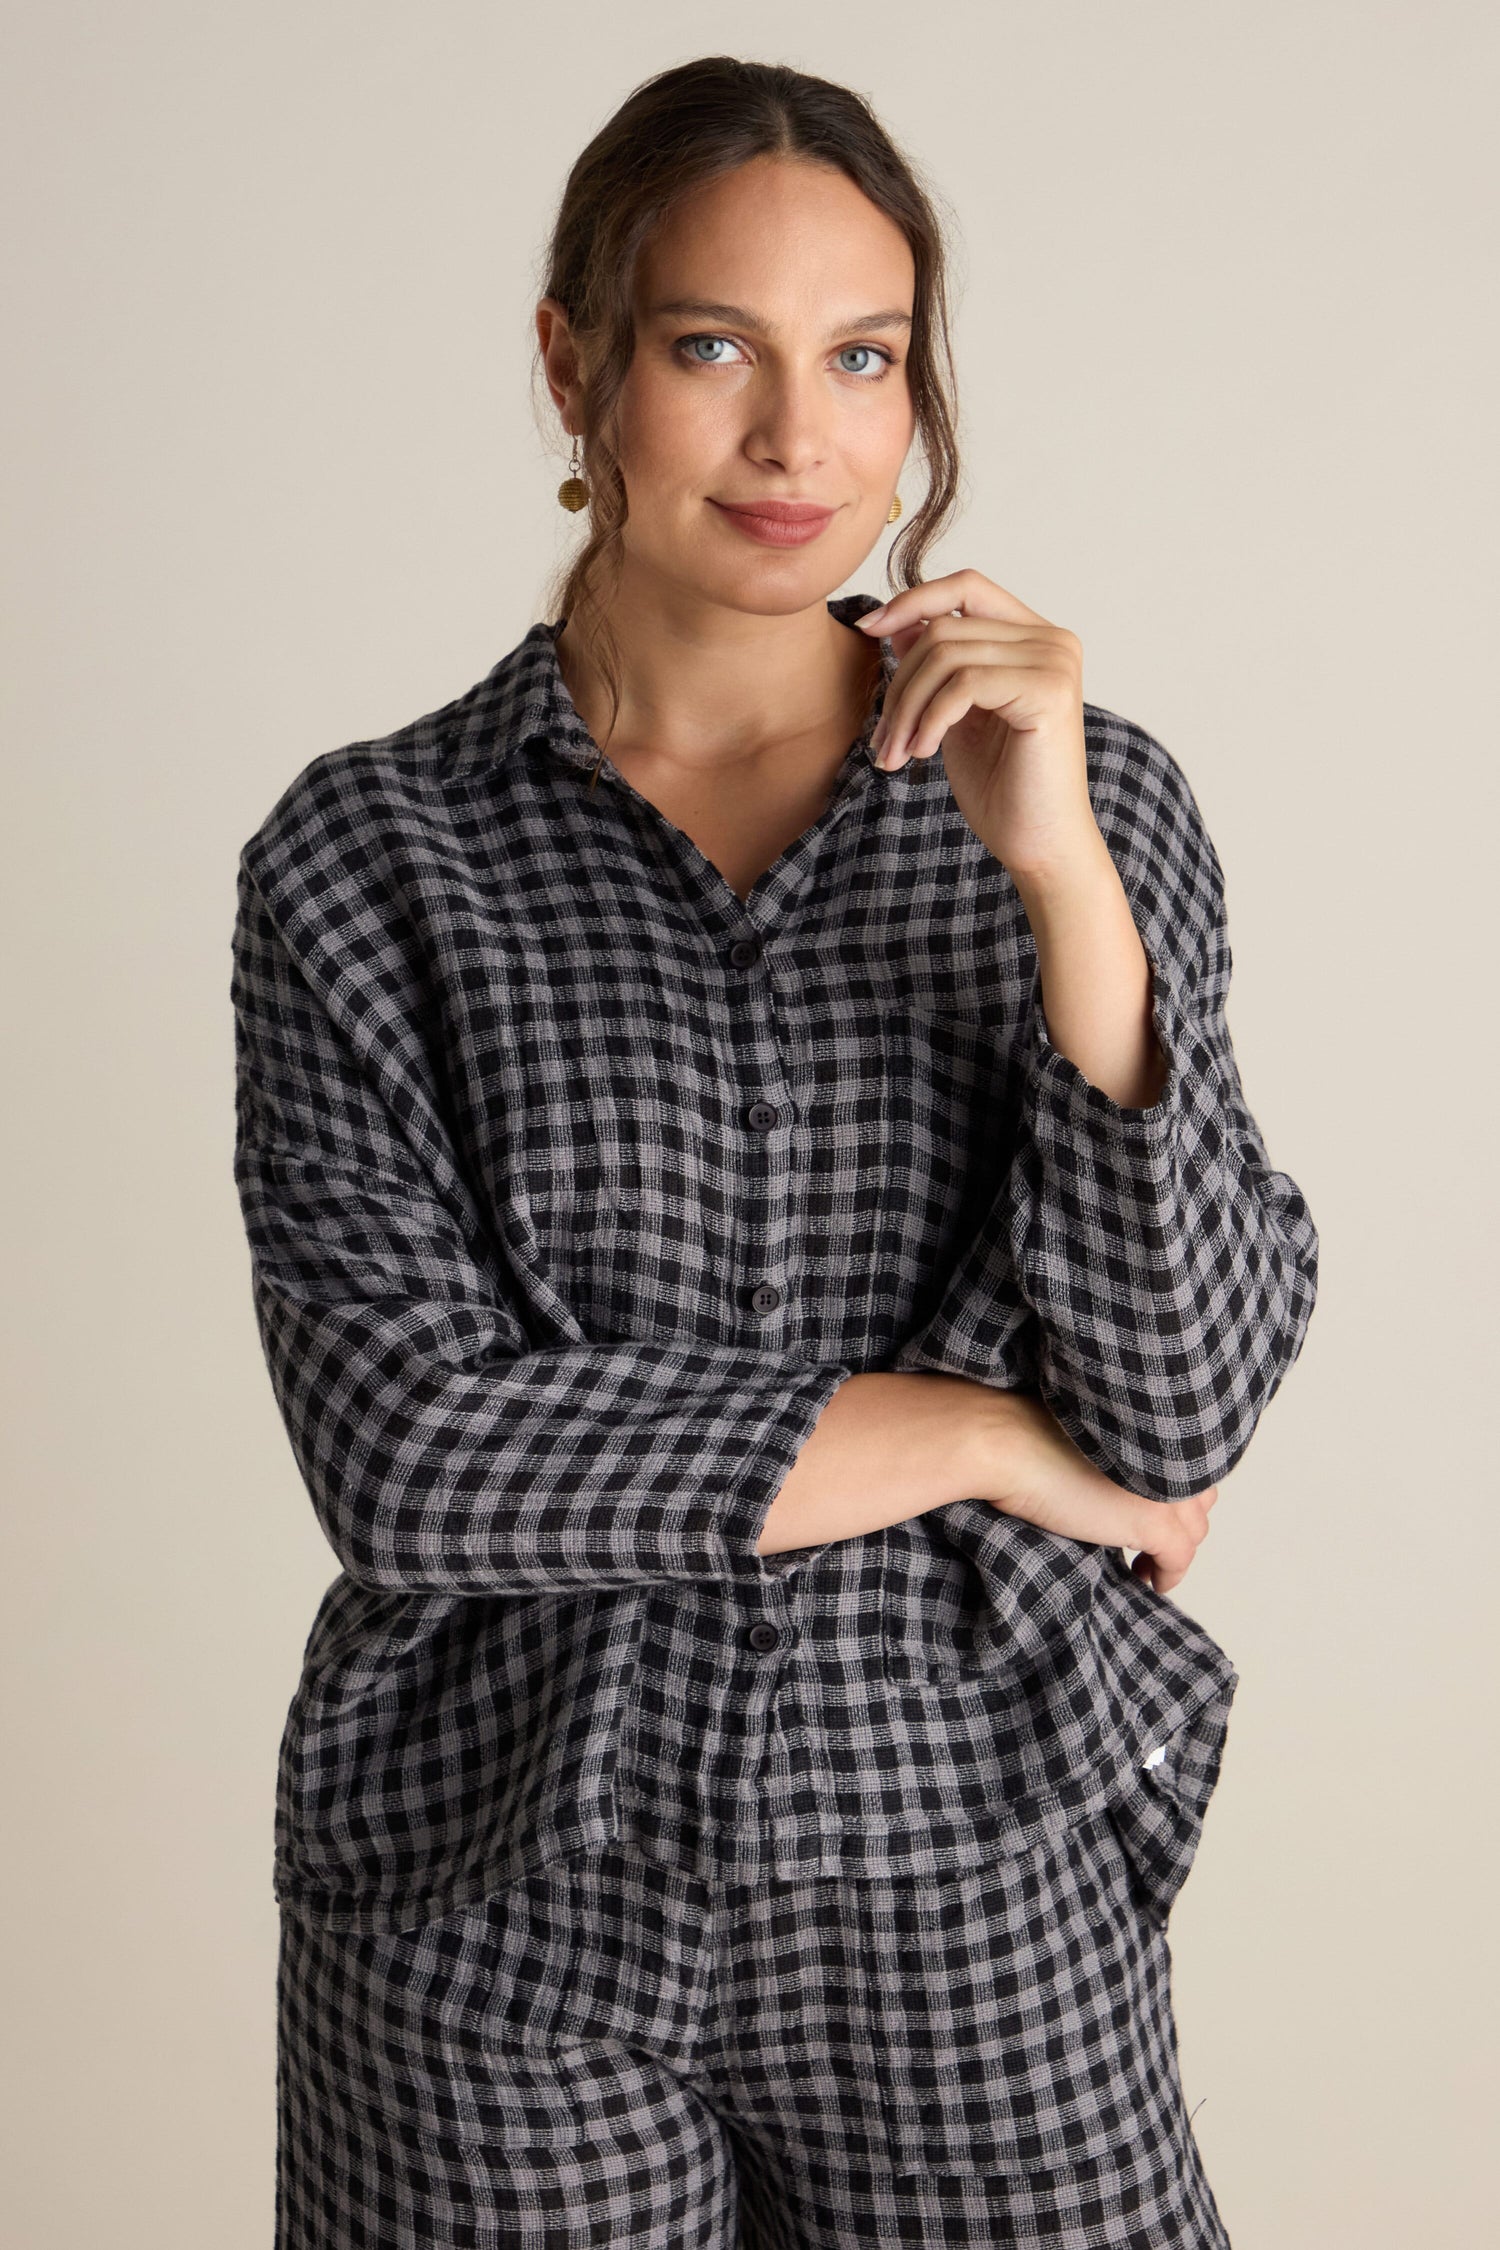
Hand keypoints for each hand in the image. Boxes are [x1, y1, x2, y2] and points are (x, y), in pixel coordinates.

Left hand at [857, 567, 1096, 881]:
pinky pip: (963, 684)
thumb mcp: (954, 715)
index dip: (912, 601)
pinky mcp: (1048, 690)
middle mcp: (1052, 640)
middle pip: (944, 628)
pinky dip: (930, 720)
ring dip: (907, 709)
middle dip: (899, 685)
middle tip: (884, 741)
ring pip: (946, 655)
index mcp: (1033, 638)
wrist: (1038, 845)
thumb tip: (894, 620)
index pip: (966, 587)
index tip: (865, 629)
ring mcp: (1054, 661)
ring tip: (898, 754)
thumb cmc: (1002, 788)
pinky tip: (925, 754)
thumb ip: (936, 665)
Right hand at [974, 1390, 1217, 1598]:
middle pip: (1199, 1499)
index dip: (1175, 1493)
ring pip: (1194, 1531)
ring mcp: (1167, 1489)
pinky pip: (1179, 1559)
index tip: (1153, 1510)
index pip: (1190, 1465)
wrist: (1009, 1445)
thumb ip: (1119, 1454)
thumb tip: (1120, 1484)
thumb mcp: (1090, 1437)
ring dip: (1174, 1549)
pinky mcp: (1154, 1522)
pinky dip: (1168, 1575)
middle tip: (1151, 1539)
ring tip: (1146, 1562)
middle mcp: (1171, 1454)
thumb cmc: (1029, 1434)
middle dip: (1180, 1521)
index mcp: (1155, 1427)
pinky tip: (1149, 1580)